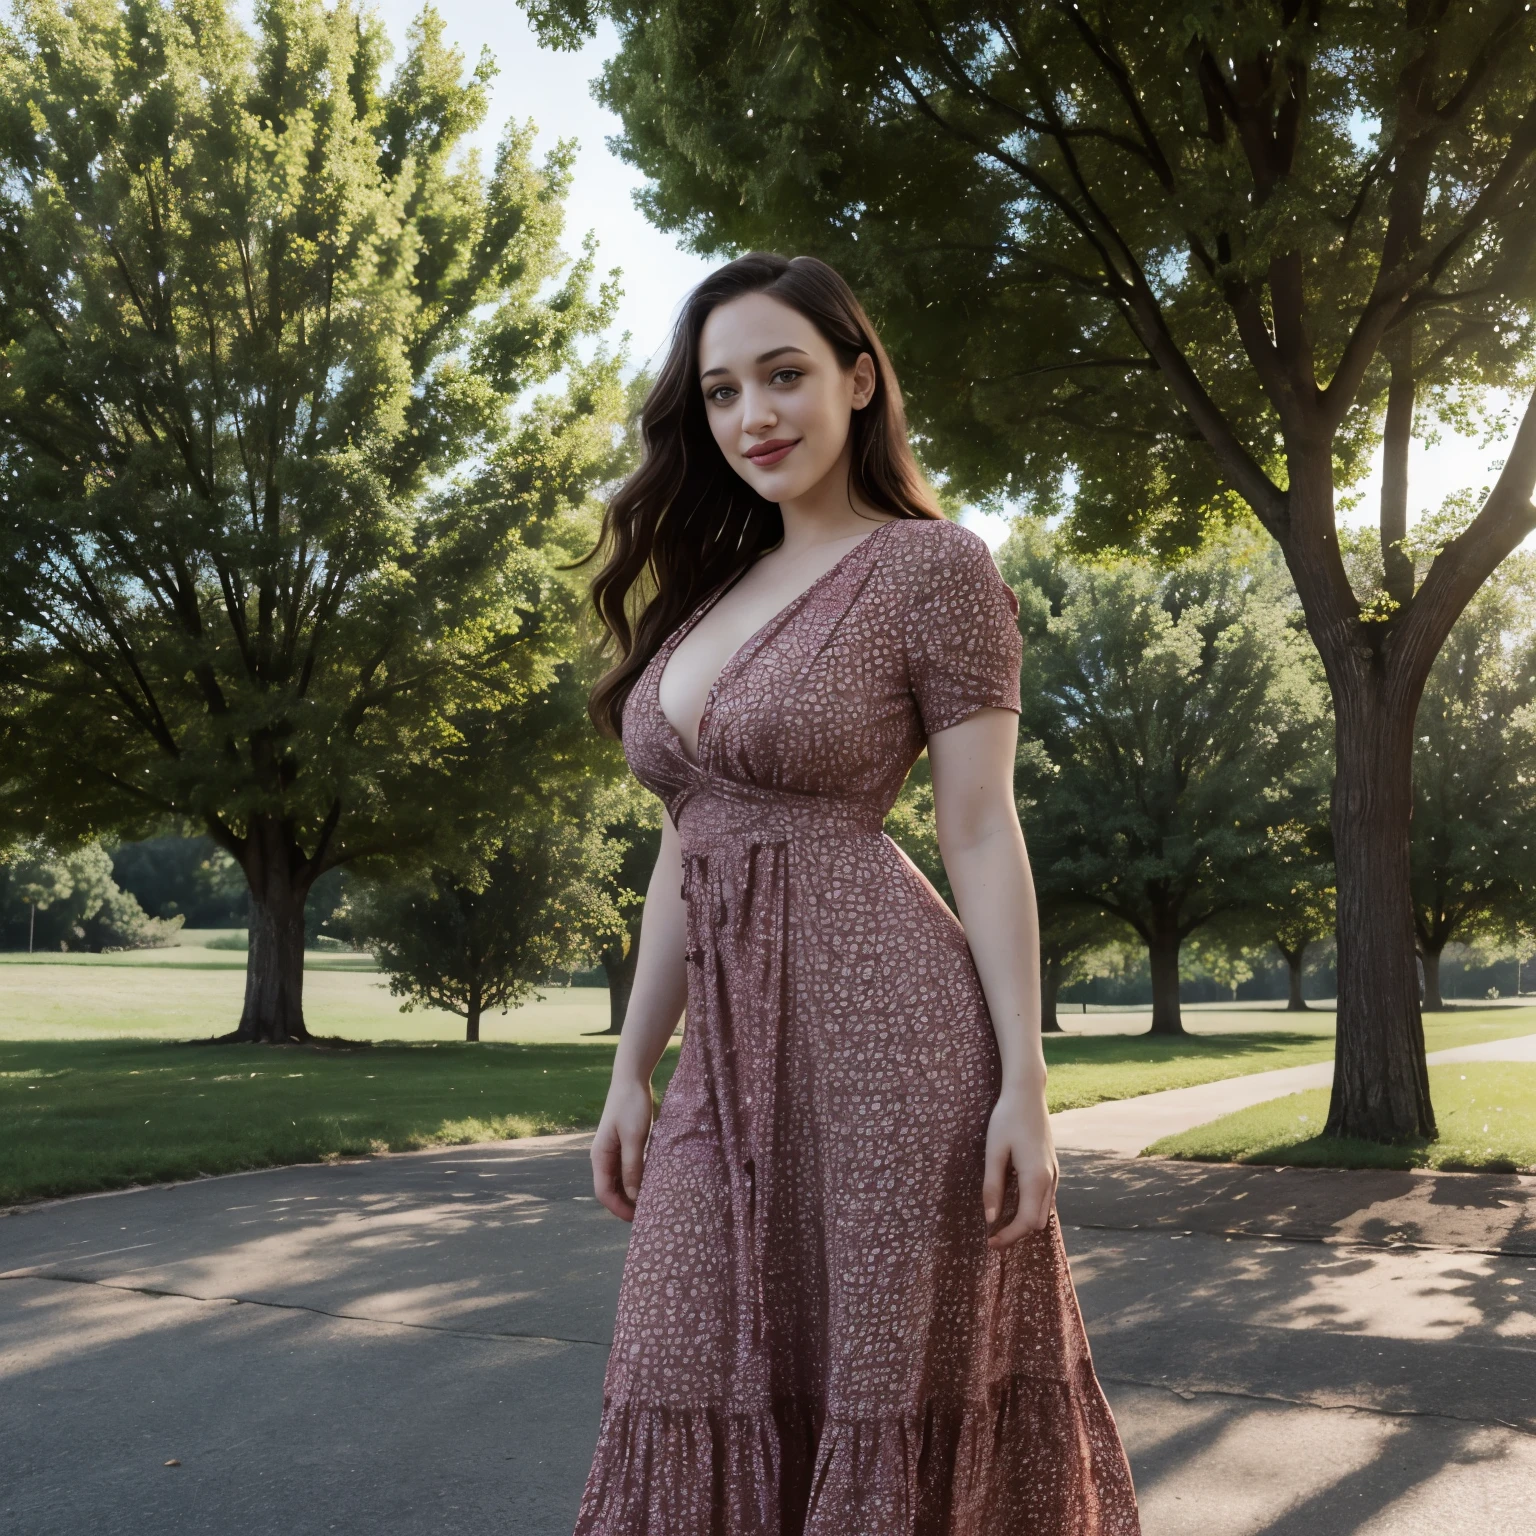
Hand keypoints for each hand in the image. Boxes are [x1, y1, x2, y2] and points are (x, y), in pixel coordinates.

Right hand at [591, 1074, 654, 1221]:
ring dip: (631, 1194)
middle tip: (648, 1216)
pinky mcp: (622, 1145)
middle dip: (625, 1205)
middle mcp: (602, 1157)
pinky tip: (650, 1184)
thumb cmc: (632, 1106)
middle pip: (610, 1190)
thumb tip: (633, 1196)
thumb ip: (632, 1166)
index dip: (619, 1209)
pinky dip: (635, 1180)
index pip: (604, 1193)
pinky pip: (626, 1169)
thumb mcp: (634, 1137)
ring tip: (650, 1204)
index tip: (638, 1219)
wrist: (631, 1079)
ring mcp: (611, 1151)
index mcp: (600, 1157)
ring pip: (618, 1181)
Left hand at [982, 1080, 1058, 1248]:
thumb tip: (990, 1219)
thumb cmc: (1007, 1119)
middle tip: (992, 1236)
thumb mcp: (993, 1152)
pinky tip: (1013, 1203)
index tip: (990, 1243)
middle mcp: (1050, 1179)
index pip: (1027, 1222)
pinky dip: (1030, 1208)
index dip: (1009, 1237)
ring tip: (1000, 1223)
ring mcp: (1054, 1173)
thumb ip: (992, 1187)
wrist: (1027, 1093)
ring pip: (1043, 1212)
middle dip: (1017, 1233)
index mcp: (1036, 1177)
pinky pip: (1044, 1198)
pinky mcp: (1052, 1167)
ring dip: (1024, 1221)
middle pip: (1037, 1222)